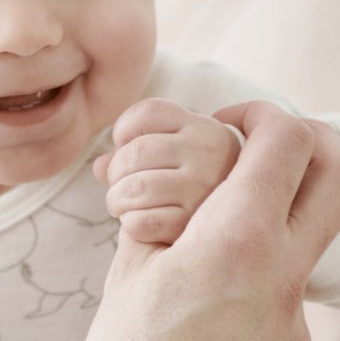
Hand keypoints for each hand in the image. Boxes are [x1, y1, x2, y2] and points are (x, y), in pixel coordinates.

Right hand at [74, 100, 339, 340]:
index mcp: (239, 244)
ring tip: (199, 242)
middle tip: (251, 151)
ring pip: (305, 237)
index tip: (221, 126)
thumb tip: (172, 182)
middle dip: (304, 144)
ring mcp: (296, 321)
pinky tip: (197, 307)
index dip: (256, 115)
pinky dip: (250, 275)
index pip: (285, 140)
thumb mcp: (126, 276)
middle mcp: (283, 276)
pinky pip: (282, 292)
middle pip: (338, 175)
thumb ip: (160, 216)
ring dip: (269, 215)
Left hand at [93, 98, 240, 243]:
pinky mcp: (194, 225)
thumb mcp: (178, 155)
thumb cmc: (198, 185)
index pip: (148, 112)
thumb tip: (99, 166)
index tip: (124, 145)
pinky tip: (139, 223)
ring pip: (134, 188)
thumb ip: (137, 151)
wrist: (240, 228)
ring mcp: (204, 189)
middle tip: (119, 185)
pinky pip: (141, 222)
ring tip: (123, 205)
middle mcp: (209, 153)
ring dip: (117, 200)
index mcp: (204, 128)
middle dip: (115, 172)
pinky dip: (130, 224)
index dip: (124, 129)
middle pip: (134, 152)